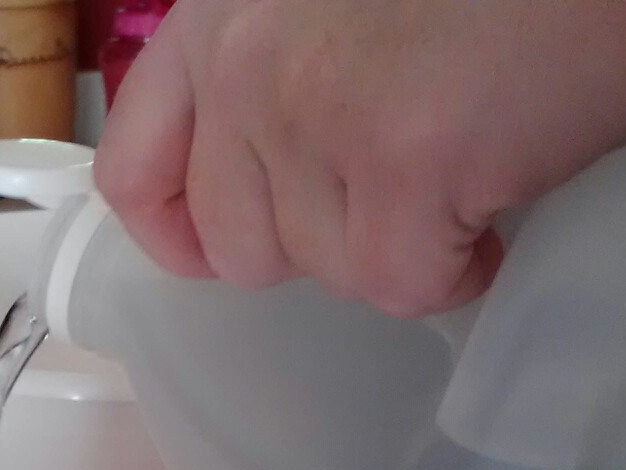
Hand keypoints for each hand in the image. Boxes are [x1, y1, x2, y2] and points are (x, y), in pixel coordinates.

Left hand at [95, 0, 625, 316]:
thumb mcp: (327, 9)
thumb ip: (263, 79)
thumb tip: (246, 184)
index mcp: (219, 18)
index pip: (133, 170)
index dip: (175, 232)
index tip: (214, 251)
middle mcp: (248, 62)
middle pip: (237, 245)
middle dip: (318, 240)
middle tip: (388, 188)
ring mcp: (317, 111)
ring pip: (324, 270)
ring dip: (394, 245)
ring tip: (453, 169)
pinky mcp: (403, 161)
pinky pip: (401, 285)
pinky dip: (456, 268)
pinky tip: (492, 207)